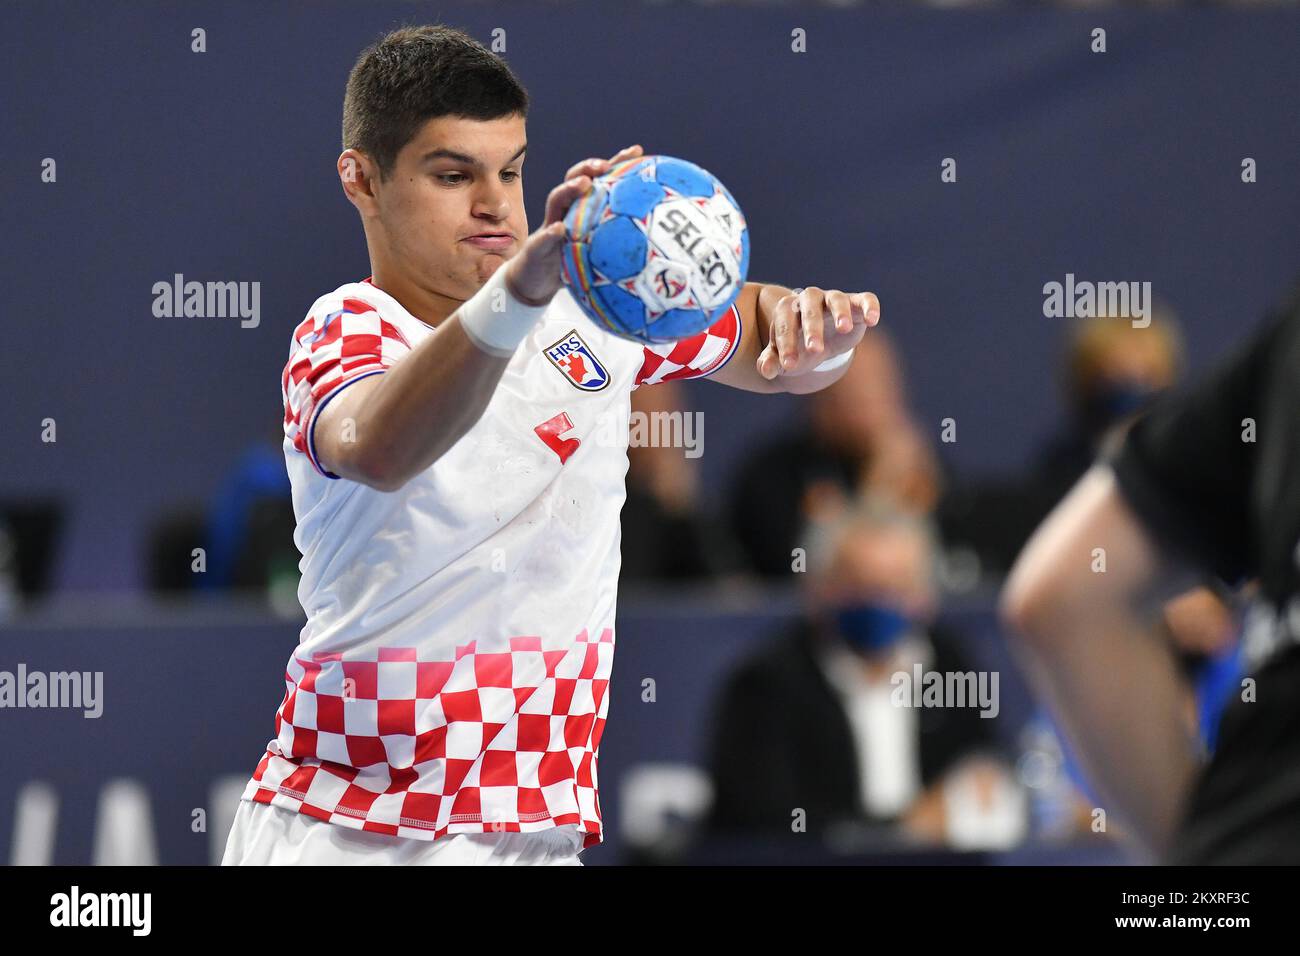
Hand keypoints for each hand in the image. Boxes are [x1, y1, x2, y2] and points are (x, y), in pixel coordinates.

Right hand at [504, 144, 644, 305]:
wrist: (537, 283)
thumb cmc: (571, 266)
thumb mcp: (598, 254)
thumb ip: (620, 244)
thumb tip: (659, 245)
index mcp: (581, 210)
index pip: (598, 180)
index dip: (617, 163)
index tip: (636, 151)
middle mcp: (564, 212)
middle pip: (573, 181)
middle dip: (588, 168)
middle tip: (604, 165)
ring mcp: (548, 226)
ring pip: (555, 200)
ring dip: (569, 190)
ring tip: (585, 184)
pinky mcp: (536, 247)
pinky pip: (542, 238)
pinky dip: (550, 234)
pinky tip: (559, 230)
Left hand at [757, 286, 880, 379]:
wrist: (820, 341)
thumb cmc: (797, 347)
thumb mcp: (783, 355)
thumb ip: (770, 361)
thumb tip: (766, 372)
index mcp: (787, 310)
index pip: (784, 324)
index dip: (786, 345)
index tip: (789, 366)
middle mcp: (809, 299)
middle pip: (809, 308)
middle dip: (812, 328)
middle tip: (814, 350)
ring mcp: (833, 299)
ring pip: (836, 299)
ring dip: (839, 312)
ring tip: (842, 328)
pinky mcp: (856, 303)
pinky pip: (864, 299)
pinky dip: (869, 306)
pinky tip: (872, 320)